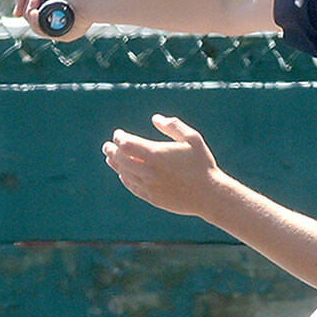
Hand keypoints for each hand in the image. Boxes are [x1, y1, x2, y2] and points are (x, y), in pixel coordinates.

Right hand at [14, 0, 91, 40]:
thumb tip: (16, 13)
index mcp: (50, 2)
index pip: (32, 9)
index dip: (26, 6)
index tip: (28, 1)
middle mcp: (55, 14)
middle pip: (31, 19)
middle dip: (27, 9)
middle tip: (34, 0)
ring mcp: (59, 25)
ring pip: (35, 27)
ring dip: (31, 16)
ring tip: (36, 6)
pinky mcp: (64, 34)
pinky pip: (44, 33)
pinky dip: (38, 24)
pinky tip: (39, 14)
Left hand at [102, 115, 221, 216]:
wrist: (209, 195)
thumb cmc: (202, 164)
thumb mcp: (192, 138)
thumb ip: (173, 126)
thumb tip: (155, 118)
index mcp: (156, 154)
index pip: (127, 144)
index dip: (119, 137)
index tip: (119, 134)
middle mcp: (148, 171)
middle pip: (121, 159)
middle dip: (112, 150)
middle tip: (107, 146)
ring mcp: (149, 186)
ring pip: (124, 174)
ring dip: (116, 164)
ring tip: (111, 158)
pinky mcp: (152, 198)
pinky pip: (133, 187)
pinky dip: (125, 179)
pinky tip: (124, 175)